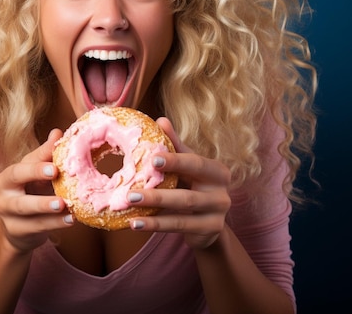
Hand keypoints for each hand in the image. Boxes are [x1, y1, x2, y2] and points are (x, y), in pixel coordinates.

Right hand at [0, 129, 72, 253]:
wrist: (21, 231)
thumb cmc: (31, 196)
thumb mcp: (37, 176)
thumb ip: (46, 156)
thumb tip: (58, 132)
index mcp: (8, 174)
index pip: (24, 161)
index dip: (39, 159)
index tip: (55, 159)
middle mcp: (2, 191)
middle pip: (15, 178)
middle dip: (35, 173)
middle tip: (56, 172)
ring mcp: (6, 213)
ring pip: (25, 206)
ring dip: (46, 205)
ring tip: (66, 204)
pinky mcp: (16, 230)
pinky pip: (36, 226)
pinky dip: (54, 223)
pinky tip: (70, 219)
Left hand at [127, 118, 231, 248]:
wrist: (208, 223)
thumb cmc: (194, 186)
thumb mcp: (187, 166)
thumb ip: (175, 146)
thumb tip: (161, 120)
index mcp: (216, 171)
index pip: (195, 164)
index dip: (175, 161)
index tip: (153, 159)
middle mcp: (222, 193)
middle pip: (187, 194)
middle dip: (157, 194)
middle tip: (130, 193)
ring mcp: (218, 214)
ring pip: (182, 212)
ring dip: (153, 210)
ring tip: (129, 207)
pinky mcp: (210, 230)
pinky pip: (179, 227)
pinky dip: (156, 224)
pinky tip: (136, 223)